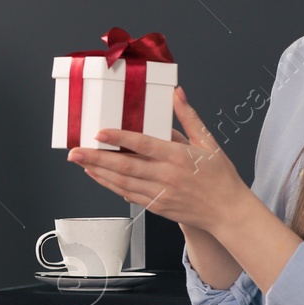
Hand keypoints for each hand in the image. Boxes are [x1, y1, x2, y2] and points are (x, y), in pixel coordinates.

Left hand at [67, 86, 252, 234]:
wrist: (228, 211)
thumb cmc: (219, 176)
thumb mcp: (208, 142)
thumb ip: (188, 117)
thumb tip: (176, 93)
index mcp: (178, 156)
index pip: (143, 144)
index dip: (119, 138)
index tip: (99, 132)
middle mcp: (167, 176)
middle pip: (126, 166)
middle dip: (97, 158)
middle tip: (75, 151)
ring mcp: (161, 193)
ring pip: (123, 183)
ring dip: (99, 172)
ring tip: (81, 162)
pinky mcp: (157, 206)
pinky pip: (129, 196)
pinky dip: (111, 186)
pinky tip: (99, 177)